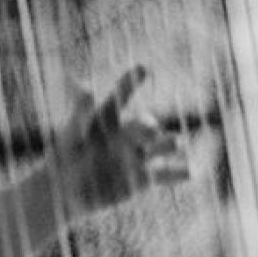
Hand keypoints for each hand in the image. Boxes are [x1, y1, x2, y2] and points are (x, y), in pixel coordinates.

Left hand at [47, 67, 188, 220]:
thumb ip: (80, 112)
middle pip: (143, 125)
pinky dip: (178, 173)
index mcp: (108, 116)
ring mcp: (138, 155)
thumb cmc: (66, 154)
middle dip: (147, 127)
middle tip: (149, 130)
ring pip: (161, 146)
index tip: (142, 68)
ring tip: (176, 143)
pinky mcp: (144, 179)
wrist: (68, 188)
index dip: (130, 82)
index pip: (120, 96)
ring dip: (168, 144)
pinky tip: (191, 171)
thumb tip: (85, 86)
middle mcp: (128, 132)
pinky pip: (165, 174)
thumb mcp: (72, 133)